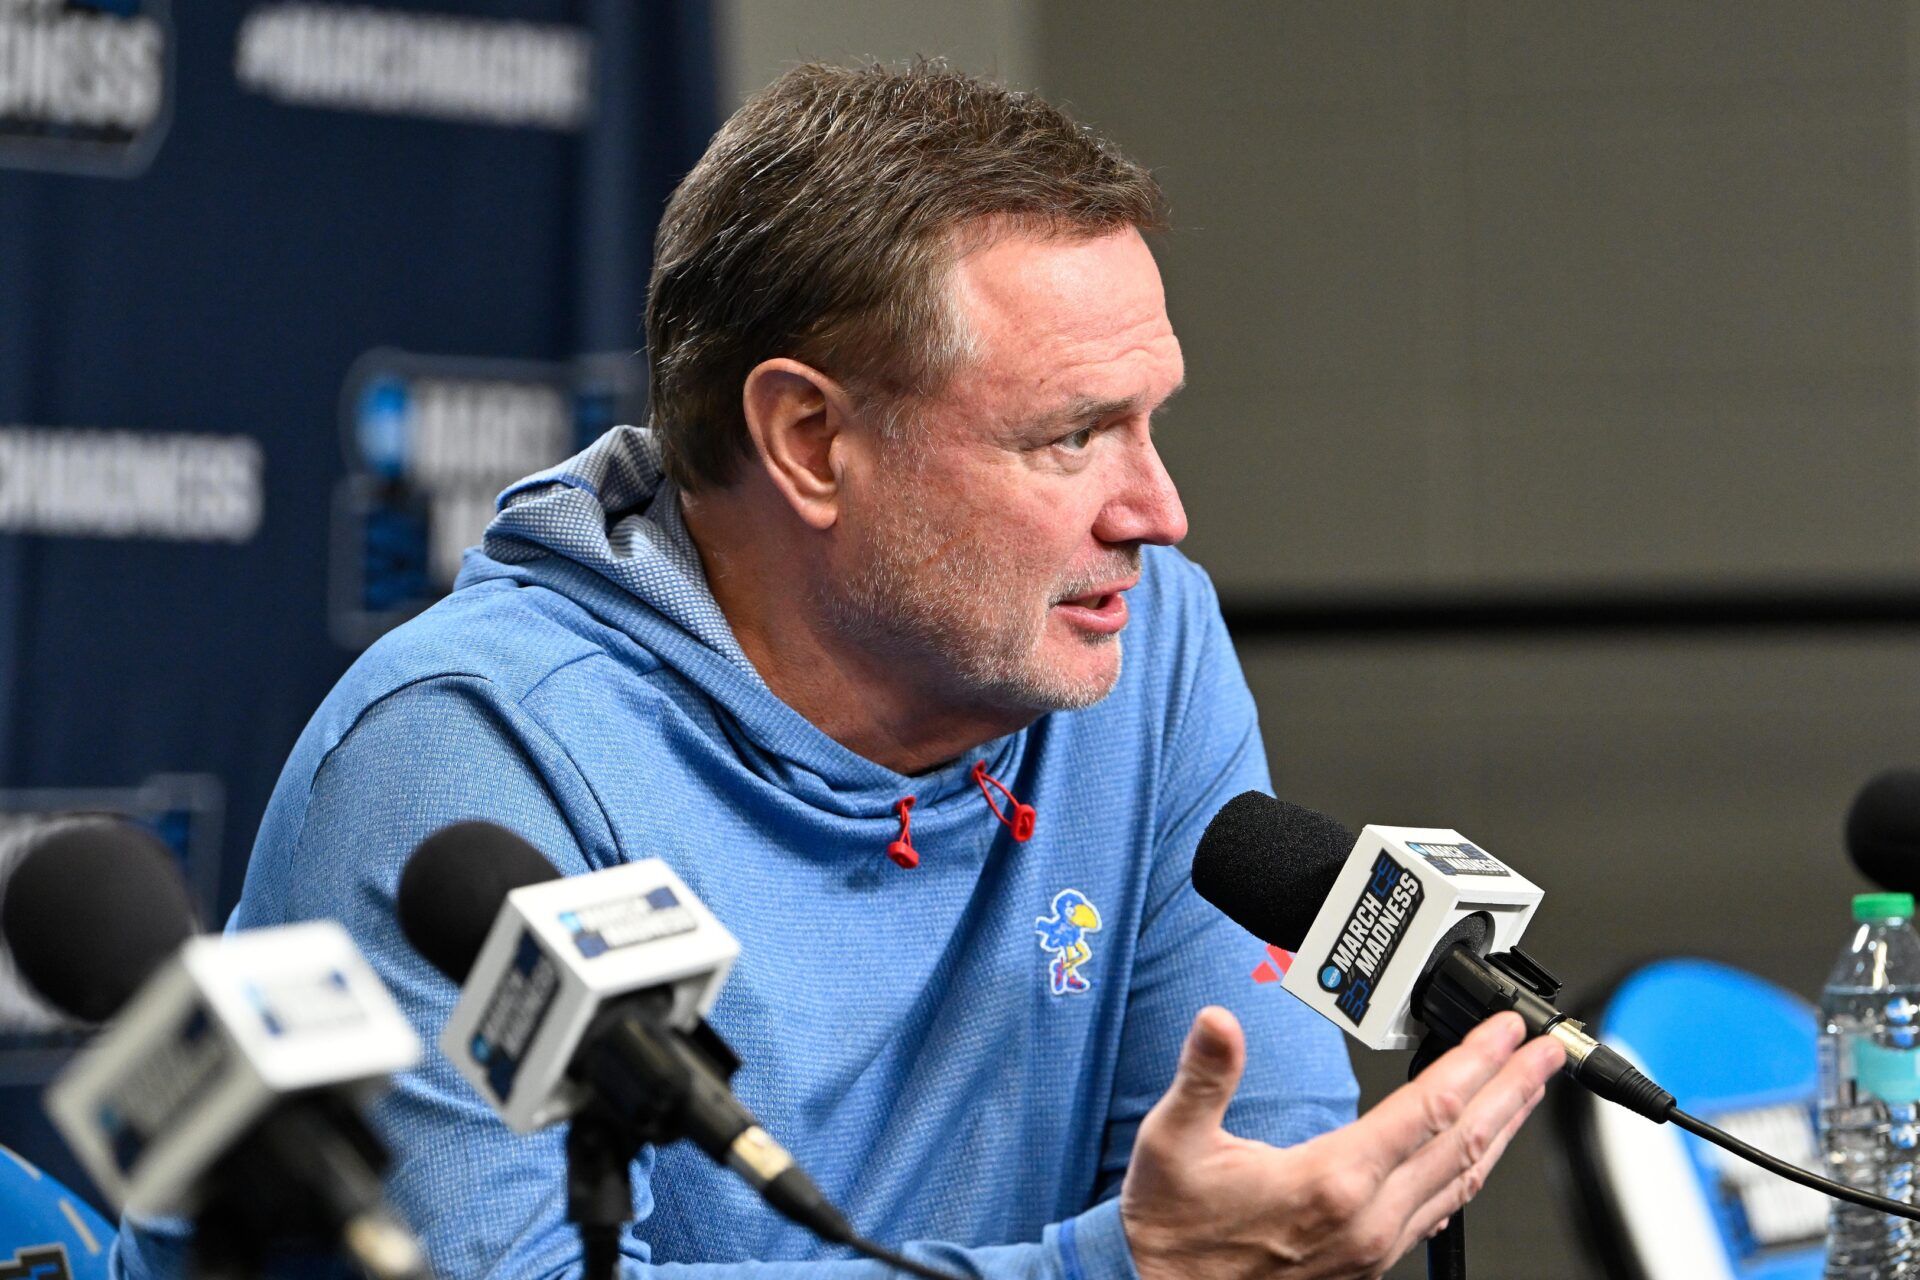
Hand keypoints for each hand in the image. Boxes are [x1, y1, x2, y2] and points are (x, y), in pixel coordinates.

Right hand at [1119, 1008, 1562, 1278]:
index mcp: (1332, 1182)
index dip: (1476, 1063)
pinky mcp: (1366, 1261)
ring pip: (1463, 1182)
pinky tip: (1475, 1158)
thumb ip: (1204, 1075)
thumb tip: (1219, 1023)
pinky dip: (1469, 1173)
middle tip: (1548, 1053)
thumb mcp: (1173, 1140)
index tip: (1506, 1030)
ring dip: (1503, 1131)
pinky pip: (1440, 1210)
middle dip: (1513, 1092)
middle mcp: (1367, 1219)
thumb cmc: (1171, 1229)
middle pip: (1467, 1145)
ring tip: (1526, 1093)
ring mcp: (1373, 1246)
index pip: (1430, 1110)